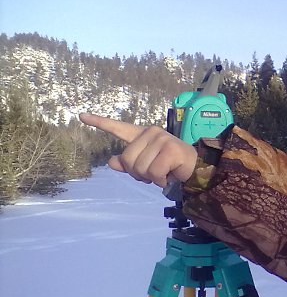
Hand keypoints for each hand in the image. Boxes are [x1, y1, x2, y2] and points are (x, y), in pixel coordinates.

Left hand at [79, 113, 197, 187]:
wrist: (194, 168)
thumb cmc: (169, 167)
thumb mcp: (146, 166)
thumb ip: (128, 164)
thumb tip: (111, 162)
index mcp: (142, 135)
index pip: (118, 128)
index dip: (100, 122)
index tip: (81, 116)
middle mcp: (151, 133)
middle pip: (128, 159)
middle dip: (138, 173)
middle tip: (153, 174)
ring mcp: (161, 139)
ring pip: (140, 167)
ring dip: (150, 178)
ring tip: (163, 174)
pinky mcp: (170, 149)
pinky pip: (154, 172)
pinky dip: (160, 180)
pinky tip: (169, 176)